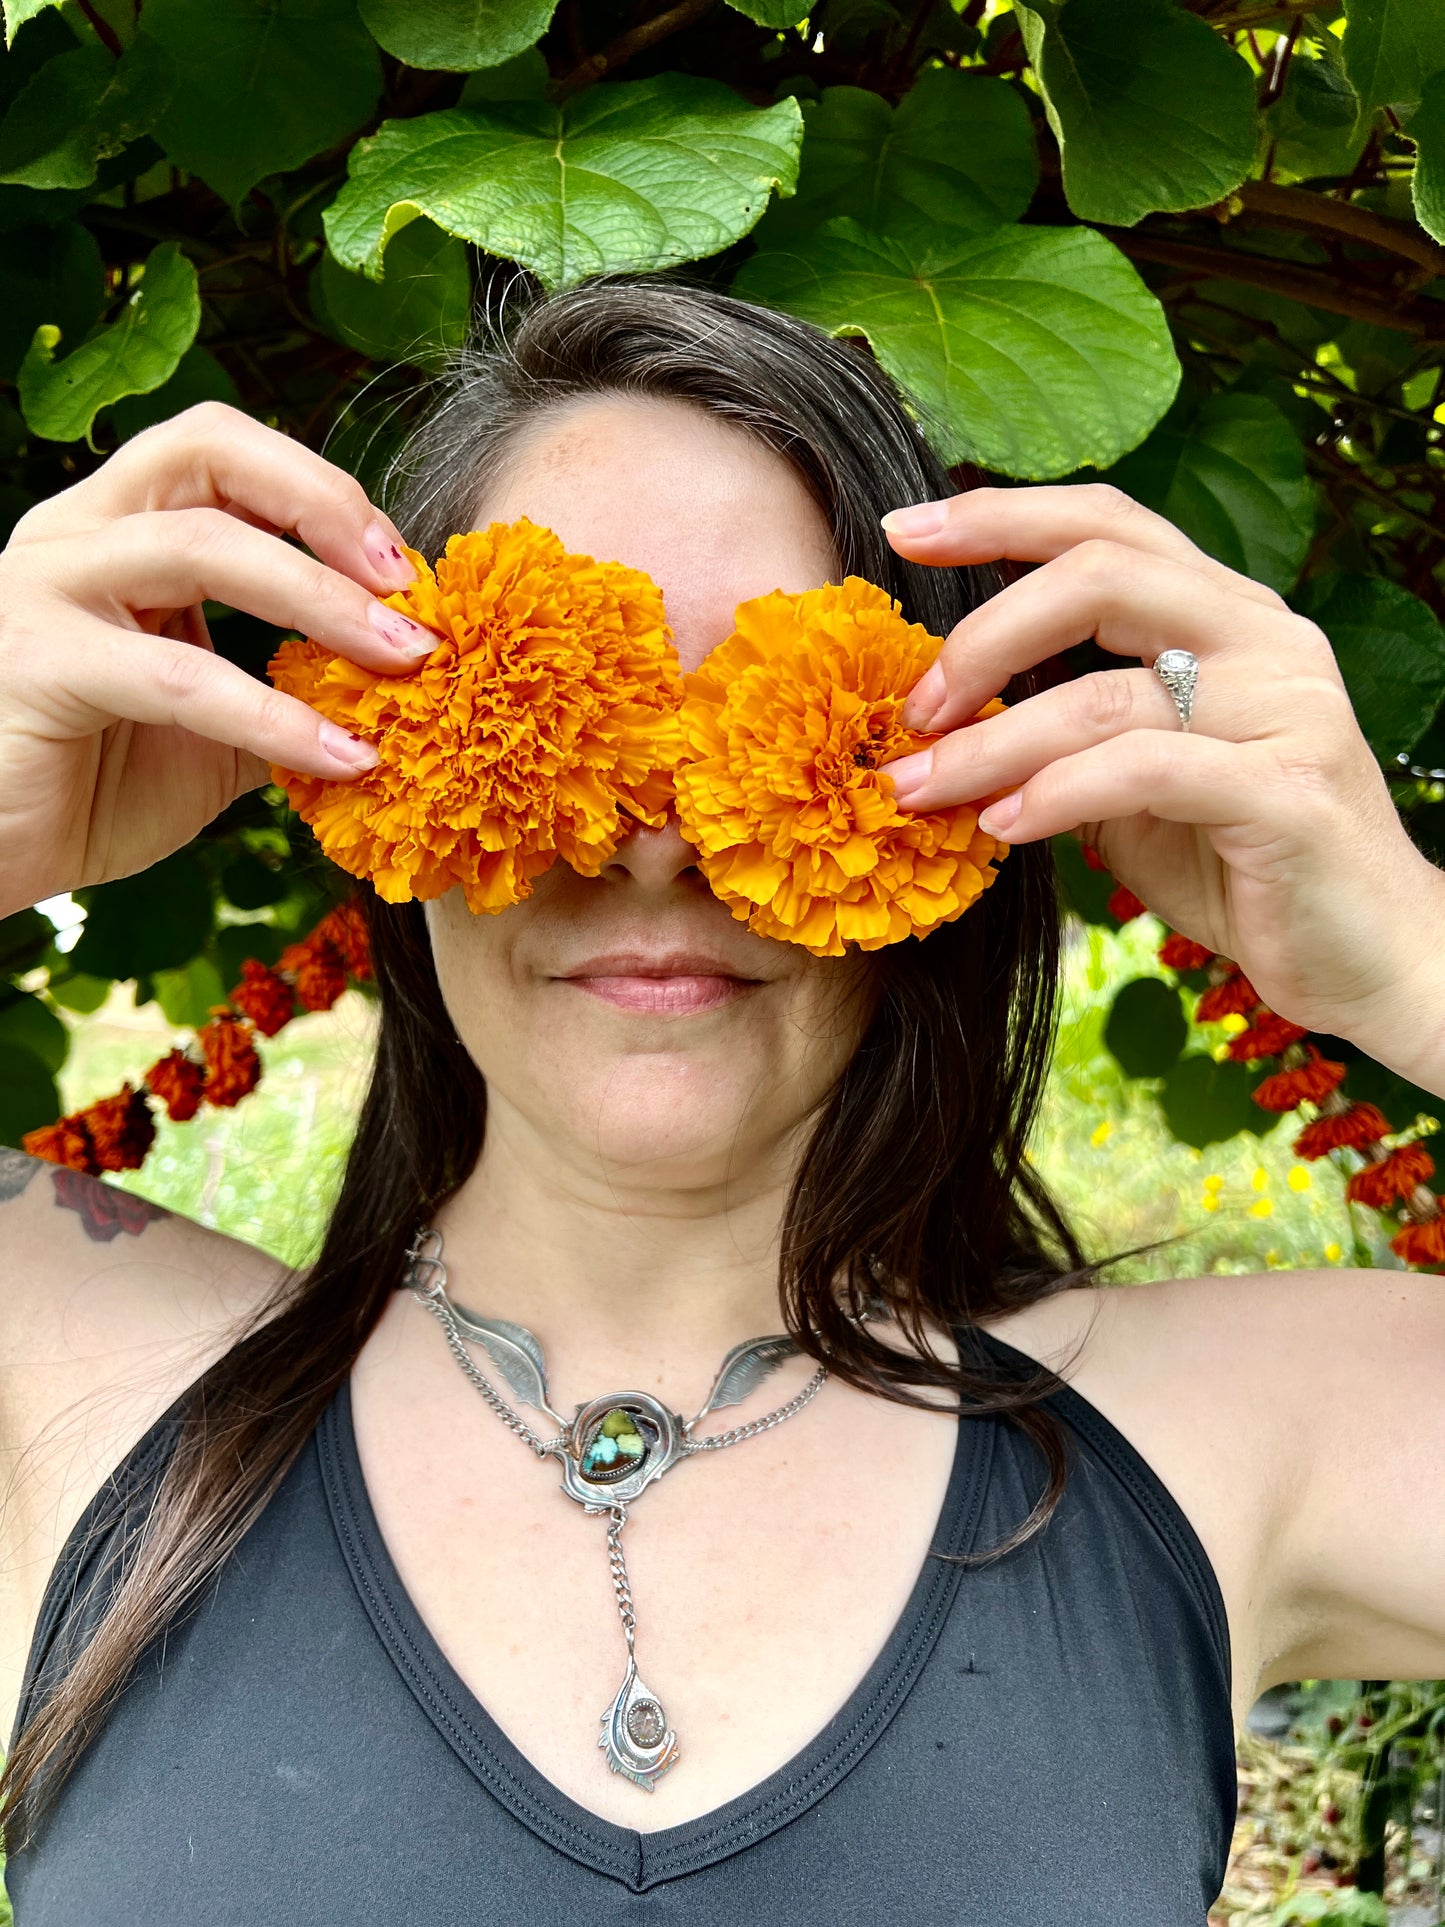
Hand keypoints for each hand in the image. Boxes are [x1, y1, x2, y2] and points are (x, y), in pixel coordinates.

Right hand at [0, 401, 440, 917]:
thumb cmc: (86, 790)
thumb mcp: (213, 732)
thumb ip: (288, 693)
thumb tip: (399, 691)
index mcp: (116, 529)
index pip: (228, 453)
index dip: (326, 495)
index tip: (406, 574)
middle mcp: (75, 533)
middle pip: (210, 449)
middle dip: (327, 506)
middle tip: (408, 588)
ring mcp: (46, 588)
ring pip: (201, 545)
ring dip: (323, 599)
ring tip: (404, 661)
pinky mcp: (37, 664)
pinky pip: (182, 677)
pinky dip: (277, 716)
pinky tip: (346, 756)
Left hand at [878, 484, 1444, 1065]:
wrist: (1367, 957)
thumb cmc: (1240, 863)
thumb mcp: (1132, 787)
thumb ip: (1064, 734)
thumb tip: (940, 720)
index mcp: (1227, 615)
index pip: (1108, 525)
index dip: (1000, 516)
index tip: (901, 531)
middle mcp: (1265, 639)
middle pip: (1100, 573)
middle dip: (981, 634)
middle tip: (912, 708)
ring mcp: (1286, 709)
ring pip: (1102, 692)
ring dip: (988, 744)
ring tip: (918, 790)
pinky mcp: (1288, 793)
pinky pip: (1142, 771)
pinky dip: (1054, 796)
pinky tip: (1001, 828)